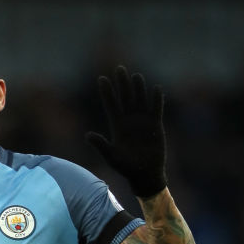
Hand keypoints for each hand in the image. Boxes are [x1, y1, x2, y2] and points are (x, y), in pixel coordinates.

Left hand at [86, 66, 166, 198]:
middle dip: (122, 84)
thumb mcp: (112, 157)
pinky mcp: (156, 125)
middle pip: (125, 98)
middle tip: (119, 69)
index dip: (107, 93)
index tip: (102, 79)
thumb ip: (101, 145)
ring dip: (138, 89)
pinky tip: (156, 89)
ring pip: (140, 100)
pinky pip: (156, 109)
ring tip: (135, 76)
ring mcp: (143, 122)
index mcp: (117, 127)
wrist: (145, 175)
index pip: (111, 105)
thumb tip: (87, 135)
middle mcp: (130, 121)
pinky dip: (156, 100)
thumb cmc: (127, 168)